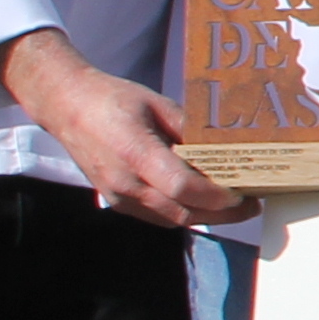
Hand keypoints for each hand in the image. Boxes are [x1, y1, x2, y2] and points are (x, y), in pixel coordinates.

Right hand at [0, 31, 254, 229]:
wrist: (67, 107)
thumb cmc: (112, 99)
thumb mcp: (157, 103)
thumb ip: (189, 130)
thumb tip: (223, 149)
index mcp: (135, 153)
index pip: (183, 188)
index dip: (217, 196)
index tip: (244, 192)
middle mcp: (125, 182)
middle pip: (182, 212)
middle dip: (222, 214)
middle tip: (251, 204)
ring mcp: (118, 196)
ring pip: (171, 220)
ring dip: (205, 217)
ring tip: (234, 205)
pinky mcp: (116, 202)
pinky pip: (157, 216)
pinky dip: (183, 213)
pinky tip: (202, 202)